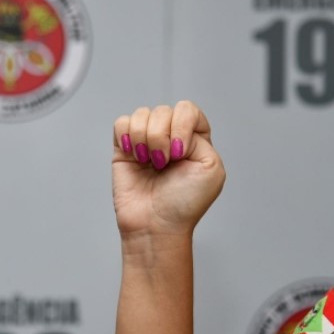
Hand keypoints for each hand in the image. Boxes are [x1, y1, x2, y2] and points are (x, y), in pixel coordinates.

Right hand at [112, 101, 225, 237]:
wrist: (155, 224)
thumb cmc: (184, 203)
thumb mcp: (211, 168)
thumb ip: (200, 138)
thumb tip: (172, 132)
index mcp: (195, 139)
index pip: (188, 110)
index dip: (182, 126)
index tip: (180, 153)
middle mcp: (171, 136)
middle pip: (164, 111)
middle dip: (162, 137)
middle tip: (163, 164)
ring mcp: (147, 141)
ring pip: (142, 115)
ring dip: (145, 140)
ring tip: (149, 163)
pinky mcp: (124, 148)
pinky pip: (122, 123)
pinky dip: (127, 137)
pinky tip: (134, 157)